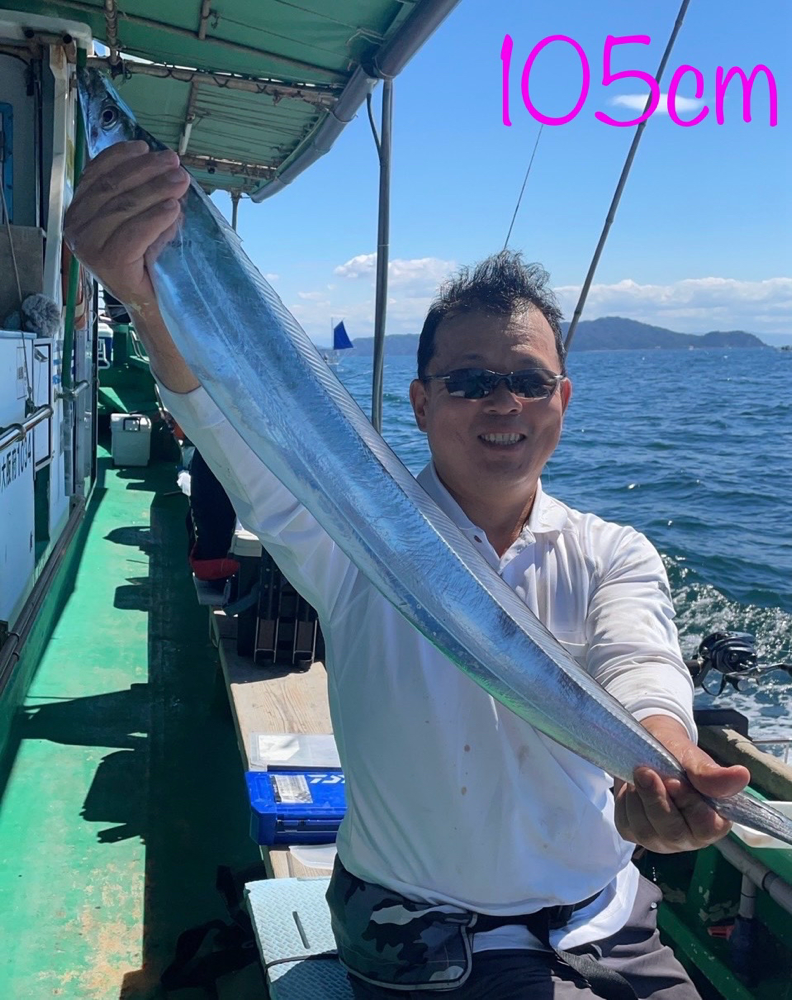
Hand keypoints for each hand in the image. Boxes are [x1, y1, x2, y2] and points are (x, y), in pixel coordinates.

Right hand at [64, 140, 189, 309]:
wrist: (154, 304)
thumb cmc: (147, 260)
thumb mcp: (138, 220)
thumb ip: (136, 195)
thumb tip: (161, 164)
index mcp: (79, 212)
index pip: (97, 175)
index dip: (121, 157)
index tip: (146, 147)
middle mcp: (76, 228)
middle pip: (113, 188)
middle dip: (146, 171)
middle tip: (174, 164)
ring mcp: (88, 247)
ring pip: (124, 207)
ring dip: (156, 190)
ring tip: (181, 182)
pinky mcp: (107, 264)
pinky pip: (134, 232)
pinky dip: (155, 218)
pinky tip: (174, 209)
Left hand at [614, 715, 749, 853]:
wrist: (649, 748)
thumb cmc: (678, 756)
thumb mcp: (693, 759)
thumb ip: (711, 774)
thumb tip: (742, 775)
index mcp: (714, 823)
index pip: (705, 825)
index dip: (687, 802)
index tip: (675, 779)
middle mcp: (689, 838)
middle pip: (672, 832)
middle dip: (657, 799)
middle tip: (645, 771)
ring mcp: (660, 839)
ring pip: (646, 830)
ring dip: (639, 797)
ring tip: (641, 773)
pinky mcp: (634, 833)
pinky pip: (626, 824)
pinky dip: (626, 801)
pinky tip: (632, 786)